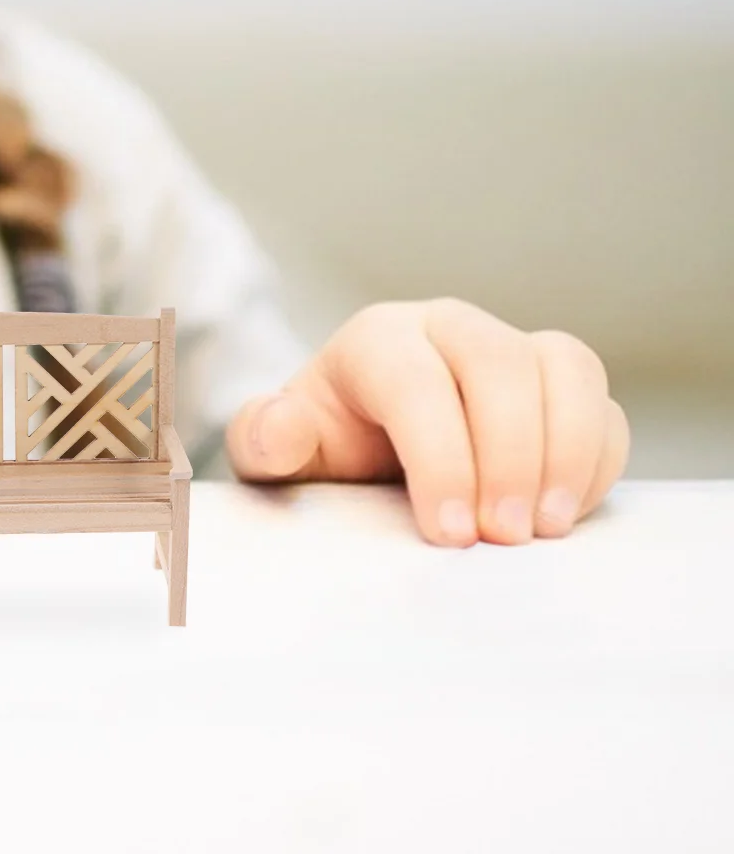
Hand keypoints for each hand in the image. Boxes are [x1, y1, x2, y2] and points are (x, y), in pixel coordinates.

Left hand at [225, 299, 629, 546]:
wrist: (362, 451)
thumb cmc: (323, 450)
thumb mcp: (279, 453)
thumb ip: (265, 440)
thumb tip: (281, 427)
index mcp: (377, 340)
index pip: (414, 380)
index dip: (438, 456)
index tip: (448, 533)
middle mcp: (447, 328)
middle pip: (497, 361)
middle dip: (507, 454)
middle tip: (502, 537)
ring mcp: (510, 350)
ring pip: (563, 366)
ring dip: (566, 450)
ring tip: (544, 528)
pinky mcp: (558, 386)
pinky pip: (600, 402)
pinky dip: (597, 458)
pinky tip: (565, 513)